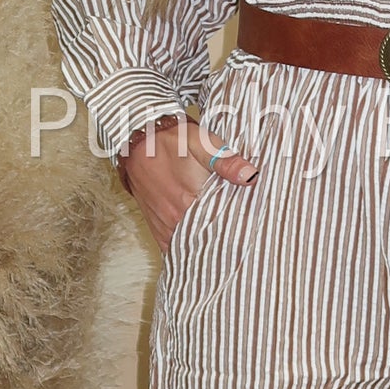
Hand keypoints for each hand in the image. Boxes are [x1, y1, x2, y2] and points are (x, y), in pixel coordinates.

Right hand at [120, 116, 256, 251]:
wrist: (138, 141)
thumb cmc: (172, 142)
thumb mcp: (203, 144)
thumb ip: (227, 162)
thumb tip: (251, 176)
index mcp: (190, 200)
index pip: (223, 226)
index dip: (239, 228)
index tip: (250, 227)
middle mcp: (175, 217)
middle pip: (208, 238)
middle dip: (224, 238)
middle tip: (240, 236)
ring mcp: (165, 225)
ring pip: (191, 245)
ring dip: (205, 243)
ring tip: (223, 241)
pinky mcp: (157, 228)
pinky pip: (174, 248)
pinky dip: (187, 247)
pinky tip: (200, 243)